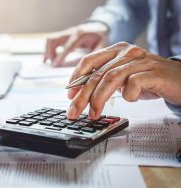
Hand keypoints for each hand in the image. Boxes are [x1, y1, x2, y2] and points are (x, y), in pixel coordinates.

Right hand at [44, 22, 107, 66]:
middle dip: (50, 53)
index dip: (60, 56)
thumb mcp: (102, 44)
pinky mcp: (63, 35)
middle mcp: (71, 32)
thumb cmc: (100, 36)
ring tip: (49, 62)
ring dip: (47, 51)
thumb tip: (90, 64)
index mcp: (81, 35)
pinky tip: (48, 58)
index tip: (54, 65)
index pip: (68, 46)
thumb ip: (96, 53)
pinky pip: (51, 40)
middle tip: (52, 64)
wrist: (99, 25)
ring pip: (50, 39)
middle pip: (54, 40)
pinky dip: (48, 49)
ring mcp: (66, 32)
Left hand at [66, 42, 180, 119]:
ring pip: (111, 78)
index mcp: (116, 50)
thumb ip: (104, 79)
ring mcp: (140, 60)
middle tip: (74, 111)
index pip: (89, 61)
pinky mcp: (153, 72)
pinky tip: (130, 99)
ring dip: (98, 99)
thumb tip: (81, 93)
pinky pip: (133, 84)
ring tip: (93, 114)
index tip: (69, 95)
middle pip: (97, 74)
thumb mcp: (122, 77)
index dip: (76, 78)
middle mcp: (126, 52)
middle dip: (82, 95)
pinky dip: (128, 95)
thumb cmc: (149, 79)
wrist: (180, 80)